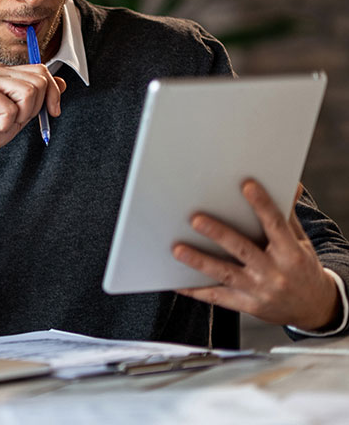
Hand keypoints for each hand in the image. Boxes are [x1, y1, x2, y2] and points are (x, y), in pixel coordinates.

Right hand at [0, 65, 65, 168]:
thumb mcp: (19, 116)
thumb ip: (37, 100)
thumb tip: (61, 83)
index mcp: (6, 75)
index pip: (41, 71)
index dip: (53, 92)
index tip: (53, 112)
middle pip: (40, 79)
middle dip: (36, 107)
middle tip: (15, 119)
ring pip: (29, 92)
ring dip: (20, 116)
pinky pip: (10, 108)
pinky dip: (3, 124)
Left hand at [173, 180, 340, 331]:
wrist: (316, 308)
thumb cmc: (302, 268)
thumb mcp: (302, 243)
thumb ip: (288, 216)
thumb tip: (292, 185)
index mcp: (291, 253)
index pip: (275, 225)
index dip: (262, 204)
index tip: (247, 185)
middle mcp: (275, 272)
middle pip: (243, 249)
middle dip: (218, 234)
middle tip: (196, 219)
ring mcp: (259, 290)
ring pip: (225, 274)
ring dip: (200, 261)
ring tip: (177, 250)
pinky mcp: (247, 305)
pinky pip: (216, 297)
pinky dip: (195, 291)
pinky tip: (176, 283)